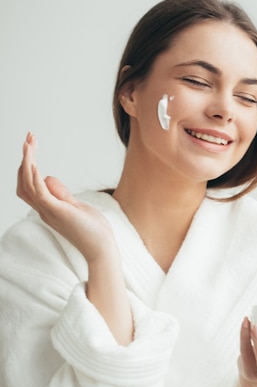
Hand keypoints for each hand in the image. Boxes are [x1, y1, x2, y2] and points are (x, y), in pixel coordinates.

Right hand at [17, 132, 117, 262]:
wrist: (102, 248)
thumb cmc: (92, 229)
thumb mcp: (76, 206)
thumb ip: (62, 193)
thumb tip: (48, 178)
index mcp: (47, 208)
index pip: (28, 186)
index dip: (27, 167)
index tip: (31, 146)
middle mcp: (43, 210)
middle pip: (23, 183)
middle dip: (24, 159)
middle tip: (29, 138)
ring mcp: (49, 211)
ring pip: (28, 185)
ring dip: (27, 162)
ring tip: (28, 143)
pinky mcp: (58, 212)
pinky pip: (40, 193)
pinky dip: (34, 177)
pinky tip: (33, 163)